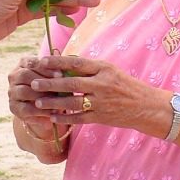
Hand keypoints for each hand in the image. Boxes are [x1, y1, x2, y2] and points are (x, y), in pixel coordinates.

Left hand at [31, 54, 159, 134]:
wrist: (146, 106)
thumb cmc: (125, 85)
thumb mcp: (110, 70)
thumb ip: (89, 68)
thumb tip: (63, 63)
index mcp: (103, 69)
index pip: (76, 63)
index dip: (57, 62)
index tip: (41, 61)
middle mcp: (102, 84)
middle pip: (71, 83)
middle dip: (50, 84)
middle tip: (34, 83)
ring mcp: (101, 102)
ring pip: (72, 102)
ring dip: (53, 103)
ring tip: (38, 101)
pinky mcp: (101, 117)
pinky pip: (79, 118)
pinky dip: (65, 118)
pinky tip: (52, 117)